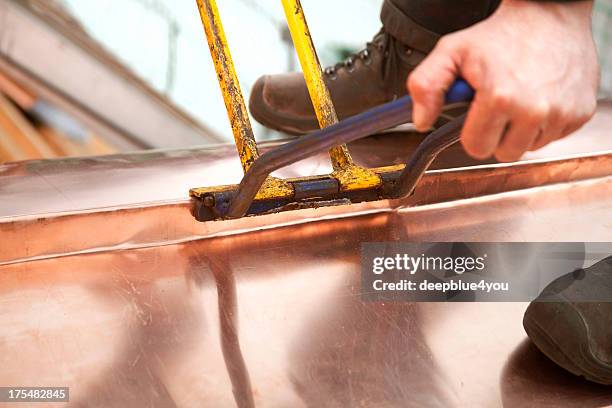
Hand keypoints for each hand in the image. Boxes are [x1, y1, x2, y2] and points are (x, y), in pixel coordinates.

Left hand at [407, 0, 598, 161]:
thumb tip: (421, 121)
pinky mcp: (580, 114)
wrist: (550, 14)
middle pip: (503, 153)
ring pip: (528, 148)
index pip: (476, 148)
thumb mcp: (451, 52)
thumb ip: (427, 86)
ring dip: (520, 130)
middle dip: (496, 135)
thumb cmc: (499, 34)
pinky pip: (552, 137)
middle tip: (497, 106)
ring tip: (519, 98)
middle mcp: (534, 110)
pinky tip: (540, 97)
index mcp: (500, 98)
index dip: (471, 133)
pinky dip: (544, 124)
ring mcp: (561, 113)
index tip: (475, 116)